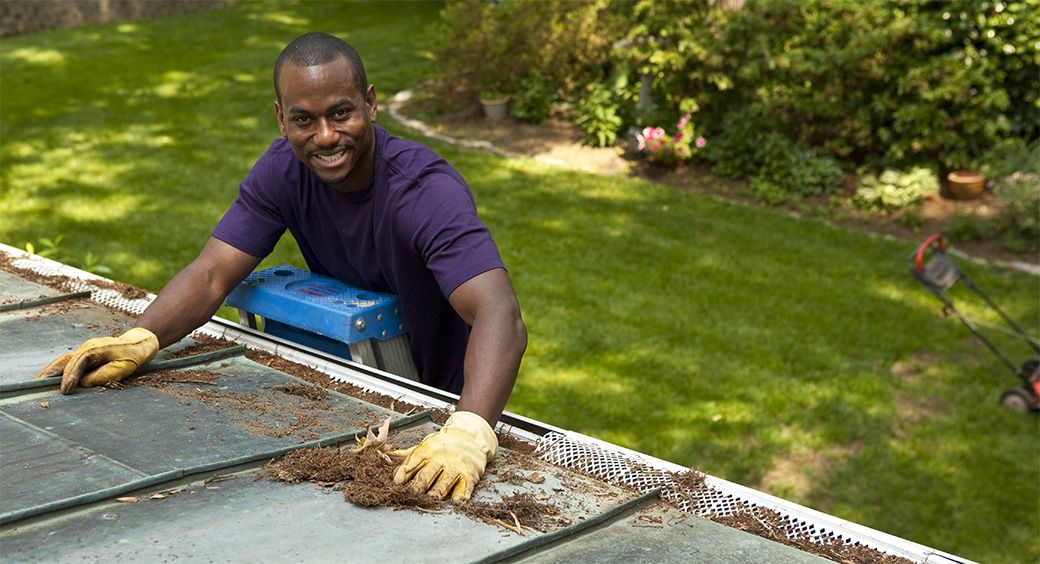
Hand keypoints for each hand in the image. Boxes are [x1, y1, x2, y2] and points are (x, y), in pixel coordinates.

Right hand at [35, 328, 158, 393]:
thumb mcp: (122, 368)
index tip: (64, 390)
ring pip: (63, 361)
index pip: (78, 363)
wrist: (139, 343)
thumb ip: (103, 375)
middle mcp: (87, 348)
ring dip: (50, 372)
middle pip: (64, 361)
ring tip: (37, 383)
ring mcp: (85, 350)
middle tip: (37, 386)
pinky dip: (57, 370)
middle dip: (51, 374)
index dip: (70, 377)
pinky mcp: (85, 354)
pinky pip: (68, 362)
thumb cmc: (133, 355)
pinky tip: (49, 378)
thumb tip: (83, 383)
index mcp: (96, 349)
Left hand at [392, 411, 497, 502]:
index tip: (397, 483)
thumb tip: (389, 455)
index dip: (404, 473)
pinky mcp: (469, 476)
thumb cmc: (443, 444)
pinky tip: (457, 501)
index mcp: (428, 451)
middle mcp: (441, 459)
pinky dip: (461, 495)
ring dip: (437, 492)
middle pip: (427, 474)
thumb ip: (408, 454)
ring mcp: (455, 468)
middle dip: (418, 486)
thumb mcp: (426, 444)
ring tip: (431, 499)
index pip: (413, 462)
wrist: (470, 436)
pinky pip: (465, 487)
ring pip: (444, 482)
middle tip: (411, 495)